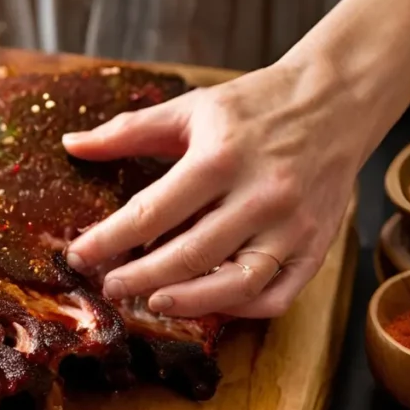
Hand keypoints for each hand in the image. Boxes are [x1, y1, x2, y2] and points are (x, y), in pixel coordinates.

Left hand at [62, 59, 360, 318]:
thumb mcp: (190, 108)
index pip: (150, 213)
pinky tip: (208, 304)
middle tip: (108, 287)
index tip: (78, 256)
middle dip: (139, 279)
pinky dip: (240, 311)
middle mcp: (260, 196)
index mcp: (220, 158)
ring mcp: (293, 226)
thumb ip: (127, 131)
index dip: (107, 240)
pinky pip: (277, 297)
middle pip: (189, 256)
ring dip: (187, 302)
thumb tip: (71, 145)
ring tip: (151, 302)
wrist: (339, 98)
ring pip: (235, 285)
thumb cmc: (256, 105)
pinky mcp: (317, 247)